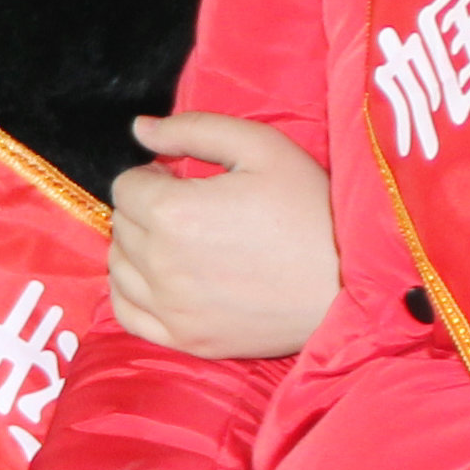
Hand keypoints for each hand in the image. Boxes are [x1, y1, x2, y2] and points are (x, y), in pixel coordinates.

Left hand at [108, 114, 338, 360]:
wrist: (350, 283)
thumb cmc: (311, 208)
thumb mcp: (262, 146)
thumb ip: (193, 129)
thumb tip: (140, 129)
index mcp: (173, 213)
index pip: (127, 186)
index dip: (153, 176)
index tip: (183, 180)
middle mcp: (160, 264)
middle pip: (122, 225)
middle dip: (146, 209)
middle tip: (190, 209)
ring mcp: (170, 308)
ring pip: (119, 268)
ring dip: (137, 248)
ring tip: (179, 242)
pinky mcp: (186, 340)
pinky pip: (127, 314)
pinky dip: (132, 292)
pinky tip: (161, 279)